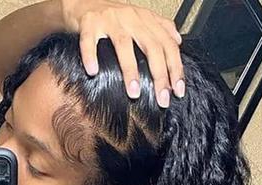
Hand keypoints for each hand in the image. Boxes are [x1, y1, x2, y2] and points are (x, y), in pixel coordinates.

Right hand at [62, 0, 184, 106]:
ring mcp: (110, 20)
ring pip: (124, 45)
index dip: (175, 68)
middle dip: (159, 75)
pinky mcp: (89, 23)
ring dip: (131, 70)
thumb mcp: (140, 18)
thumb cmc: (112, 15)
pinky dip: (90, 56)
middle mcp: (131, 18)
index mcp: (145, 19)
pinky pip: (89, 41)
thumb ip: (160, 28)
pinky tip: (93, 72)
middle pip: (151, 47)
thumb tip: (178, 42)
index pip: (168, 45)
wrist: (83, 1)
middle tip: (161, 98)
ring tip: (134, 92)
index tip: (178, 90)